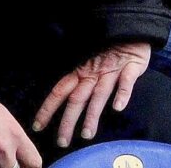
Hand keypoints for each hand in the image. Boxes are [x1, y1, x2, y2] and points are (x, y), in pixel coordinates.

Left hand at [32, 41, 150, 145]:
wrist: (132, 29)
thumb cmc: (110, 47)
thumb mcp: (89, 58)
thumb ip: (79, 76)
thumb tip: (62, 95)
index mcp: (81, 71)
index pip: (60, 91)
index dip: (48, 108)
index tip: (38, 126)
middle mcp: (94, 73)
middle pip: (77, 99)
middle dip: (68, 121)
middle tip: (62, 142)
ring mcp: (112, 71)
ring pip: (99, 95)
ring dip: (92, 115)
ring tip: (87, 134)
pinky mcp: (131, 67)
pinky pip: (126, 82)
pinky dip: (122, 94)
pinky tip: (117, 108)